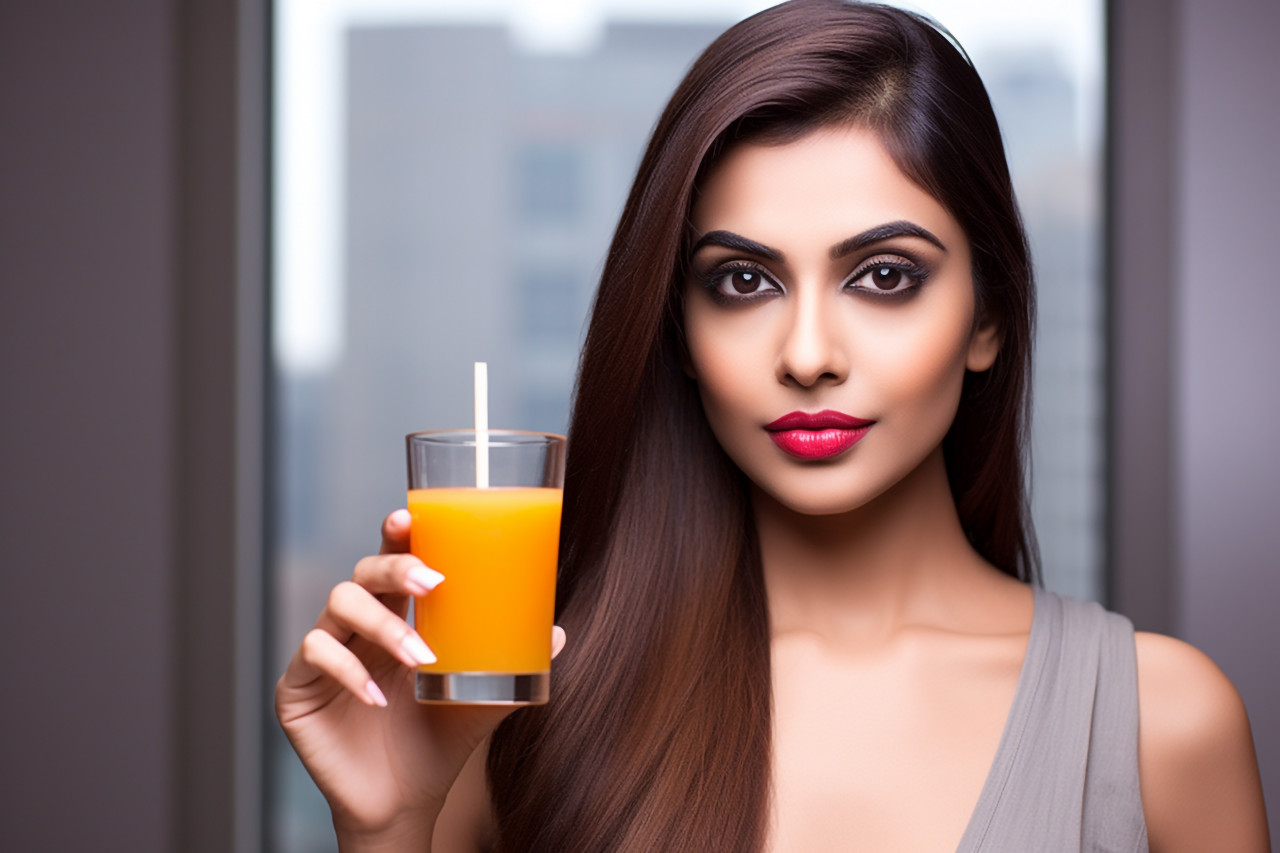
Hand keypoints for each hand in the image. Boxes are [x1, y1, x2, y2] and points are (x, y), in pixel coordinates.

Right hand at [274, 509, 564, 844]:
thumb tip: (557, 633)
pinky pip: (313, 653)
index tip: (409, 518)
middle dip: (396, 567)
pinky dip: (348, 669)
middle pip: (364, 570)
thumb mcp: (483, 698)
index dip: (396, 533)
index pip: (392, 559)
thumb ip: (513, 664)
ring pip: (339, 602)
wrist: (405, 802)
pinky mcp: (297, 686)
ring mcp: (325, 651)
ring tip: (421, 658)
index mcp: (398, 616)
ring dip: (384, 625)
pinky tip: (376, 698)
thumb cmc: (439, 740)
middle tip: (432, 584)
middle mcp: (358, 625)